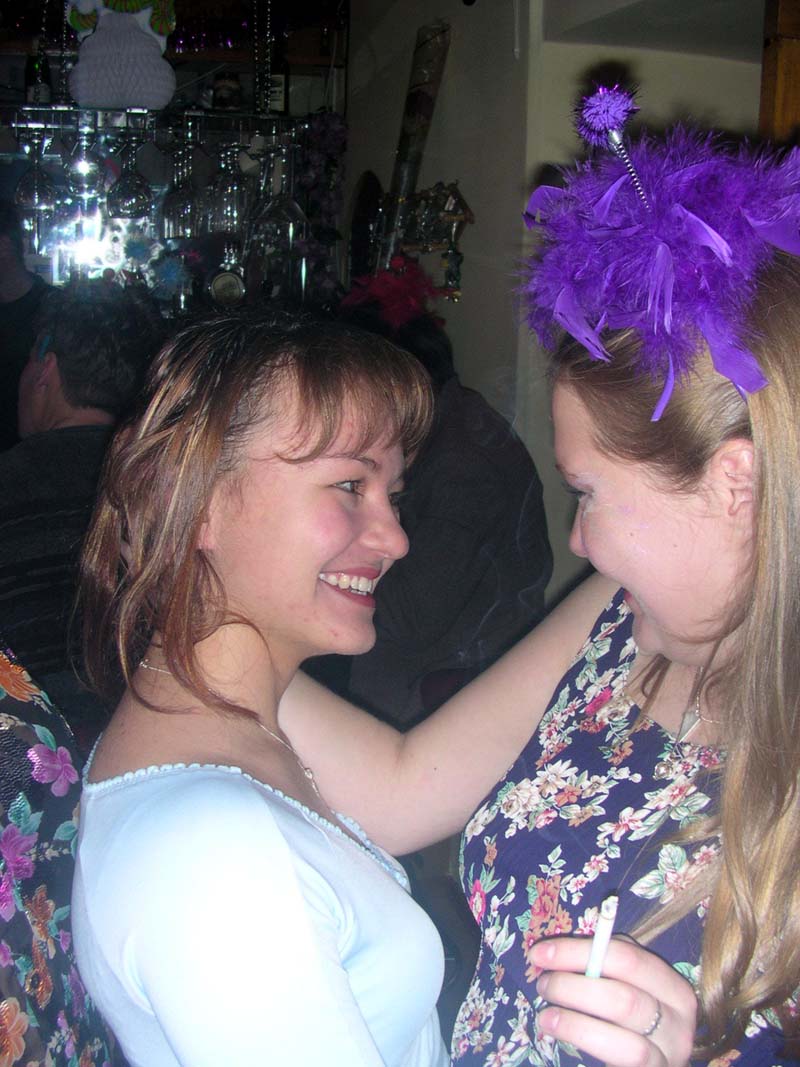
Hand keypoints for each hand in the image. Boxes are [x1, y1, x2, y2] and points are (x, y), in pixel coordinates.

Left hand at [531, 935, 696, 1066]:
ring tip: (545, 1016)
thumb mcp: (627, 985)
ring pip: (625, 1045)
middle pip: (625, 1001)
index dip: (578, 952)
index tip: (541, 953)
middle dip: (573, 989)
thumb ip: (604, 964)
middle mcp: (679, 1026)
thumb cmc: (632, 1018)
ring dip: (575, 1025)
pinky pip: (617, 1064)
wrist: (646, 1062)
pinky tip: (559, 1036)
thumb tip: (555, 951)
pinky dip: (583, 1046)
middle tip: (543, 985)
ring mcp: (668, 1060)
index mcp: (675, 989)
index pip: (628, 958)